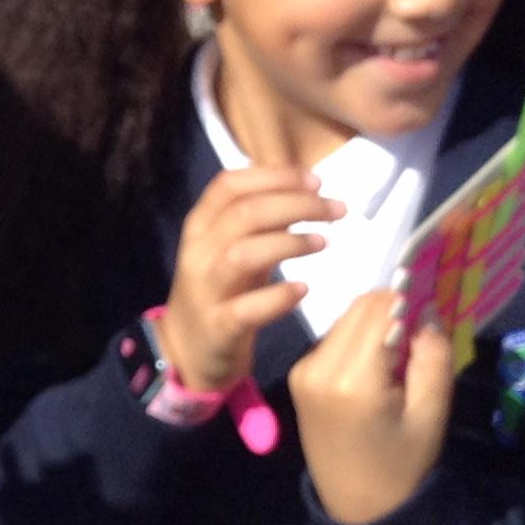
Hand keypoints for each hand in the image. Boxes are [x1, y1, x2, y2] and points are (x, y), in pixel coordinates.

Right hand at [160, 166, 339, 391]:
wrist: (188, 348)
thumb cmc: (222, 289)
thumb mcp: (233, 247)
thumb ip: (260, 219)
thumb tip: (304, 186)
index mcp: (200, 226)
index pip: (229, 185)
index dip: (274, 177)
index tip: (315, 180)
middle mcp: (198, 252)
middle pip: (244, 213)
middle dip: (296, 204)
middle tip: (337, 209)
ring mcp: (205, 290)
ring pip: (242, 255)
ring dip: (288, 243)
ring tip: (323, 242)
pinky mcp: (218, 326)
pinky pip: (246, 309)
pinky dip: (278, 297)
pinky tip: (303, 289)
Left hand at [288, 290, 452, 524]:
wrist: (358, 507)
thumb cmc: (403, 465)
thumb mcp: (431, 413)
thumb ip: (431, 356)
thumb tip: (426, 308)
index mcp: (352, 380)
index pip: (379, 309)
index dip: (409, 298)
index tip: (433, 303)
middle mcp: (318, 368)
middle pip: (359, 309)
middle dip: (393, 309)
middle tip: (421, 333)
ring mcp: (303, 371)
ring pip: (345, 320)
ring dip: (376, 325)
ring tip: (400, 357)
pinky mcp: (298, 376)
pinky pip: (333, 339)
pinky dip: (358, 340)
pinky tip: (377, 367)